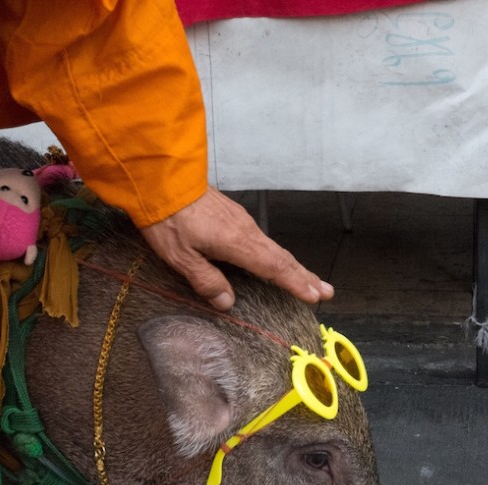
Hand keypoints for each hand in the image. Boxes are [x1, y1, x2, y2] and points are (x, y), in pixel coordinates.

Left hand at [139, 186, 333, 309]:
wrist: (161, 178)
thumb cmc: (168, 219)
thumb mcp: (181, 258)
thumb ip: (206, 281)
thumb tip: (227, 303)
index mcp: (237, 243)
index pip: (274, 268)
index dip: (295, 283)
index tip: (315, 296)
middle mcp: (245, 230)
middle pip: (281, 257)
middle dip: (304, 276)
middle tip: (325, 292)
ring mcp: (240, 221)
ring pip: (272, 248)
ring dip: (292, 266)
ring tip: (307, 281)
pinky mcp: (232, 216)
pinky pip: (260, 240)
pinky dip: (275, 254)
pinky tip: (273, 262)